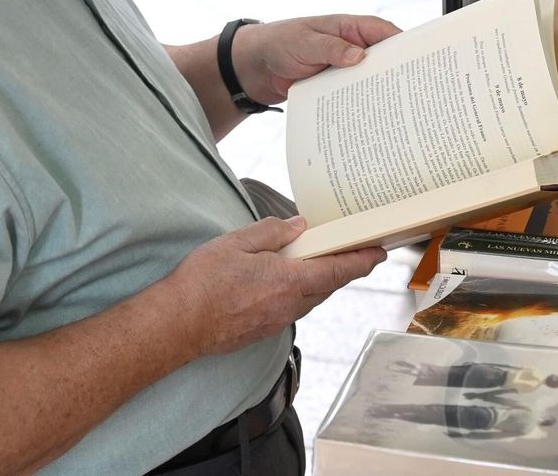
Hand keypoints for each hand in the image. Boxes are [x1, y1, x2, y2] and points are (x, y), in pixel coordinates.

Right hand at [169, 216, 385, 358]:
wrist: (177, 325)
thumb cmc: (204, 282)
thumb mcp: (237, 242)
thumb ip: (272, 233)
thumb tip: (298, 227)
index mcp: (289, 281)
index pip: (337, 270)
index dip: (362, 261)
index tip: (379, 252)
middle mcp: (289, 305)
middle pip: (327, 286)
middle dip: (343, 268)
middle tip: (354, 250)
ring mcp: (277, 321)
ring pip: (310, 298)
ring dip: (320, 281)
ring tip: (320, 260)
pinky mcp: (263, 330)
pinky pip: (292, 308)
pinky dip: (299, 292)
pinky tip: (287, 280)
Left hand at [232, 13, 400, 104]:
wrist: (257, 67)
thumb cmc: (280, 42)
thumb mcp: (304, 42)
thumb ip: (330, 48)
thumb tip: (358, 55)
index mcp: (350, 29)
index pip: (384, 32)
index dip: (403, 44)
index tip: (419, 59)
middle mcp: (353, 48)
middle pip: (384, 60)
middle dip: (398, 73)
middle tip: (414, 92)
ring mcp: (346, 69)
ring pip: (371, 80)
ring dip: (380, 93)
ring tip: (398, 111)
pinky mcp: (337, 88)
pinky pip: (355, 95)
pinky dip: (362, 105)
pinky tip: (370, 120)